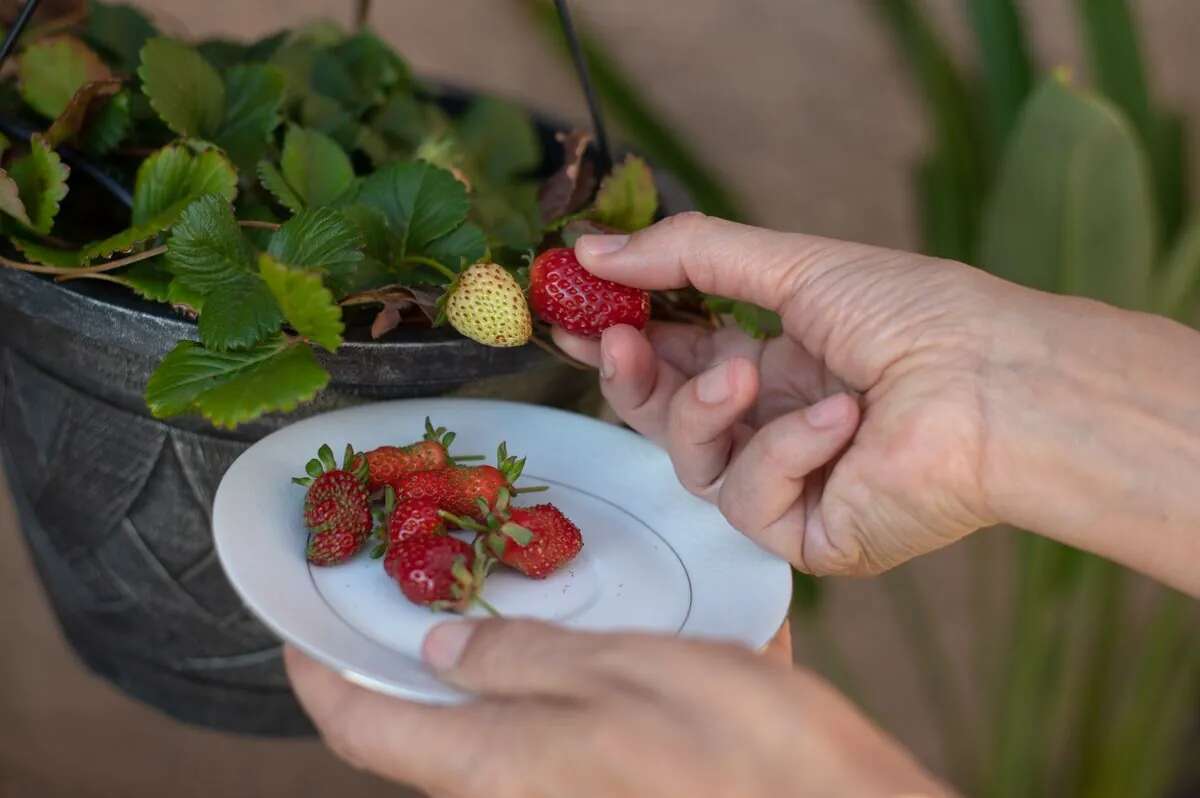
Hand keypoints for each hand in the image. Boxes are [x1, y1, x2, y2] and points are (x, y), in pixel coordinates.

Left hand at [285, 620, 951, 797]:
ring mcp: (572, 786)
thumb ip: (527, 661)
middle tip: (390, 584)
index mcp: (501, 763)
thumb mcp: (628, 676)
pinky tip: (589, 623)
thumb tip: (440, 647)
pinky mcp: (622, 779)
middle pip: (423, 729)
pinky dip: (552, 673)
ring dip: (475, 658)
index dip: (318, 674)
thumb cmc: (743, 758)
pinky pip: (562, 723)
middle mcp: (522, 788)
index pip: (366, 726)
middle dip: (395, 660)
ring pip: (492, 722)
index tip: (295, 624)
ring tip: (480, 587)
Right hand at [556, 212, 1006, 575]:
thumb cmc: (916, 316)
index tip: (568, 312)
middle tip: (610, 339)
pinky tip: (840, 422)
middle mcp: (779, 429)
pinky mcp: (812, 539)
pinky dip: (785, 452)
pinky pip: (750, 502)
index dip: (622, 340)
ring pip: (694, 465)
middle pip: (668, 420)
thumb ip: (690, 257)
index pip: (676, 361)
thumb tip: (593, 248)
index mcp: (780, 368)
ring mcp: (795, 488)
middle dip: (632, 380)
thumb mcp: (793, 267)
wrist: (998, 382)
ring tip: (747, 369)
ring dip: (706, 411)